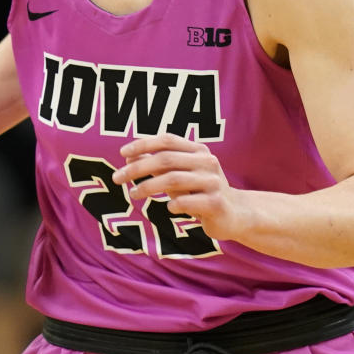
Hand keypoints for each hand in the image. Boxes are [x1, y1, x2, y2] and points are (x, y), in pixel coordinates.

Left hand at [112, 133, 241, 240]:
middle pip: (166, 159)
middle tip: (117, 177)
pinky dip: (173, 204)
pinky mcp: (216, 203)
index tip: (122, 153)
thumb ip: (158, 165)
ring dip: (148, 186)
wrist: (235, 214)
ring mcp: (213, 182)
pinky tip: (168, 208)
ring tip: (133, 194)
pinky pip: (186, 202)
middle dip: (138, 168)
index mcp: (198, 151)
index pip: (167, 140)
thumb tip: (129, 156)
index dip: (144, 144)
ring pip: (173, 180)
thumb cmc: (201, 192)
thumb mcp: (180, 175)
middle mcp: (207, 162)